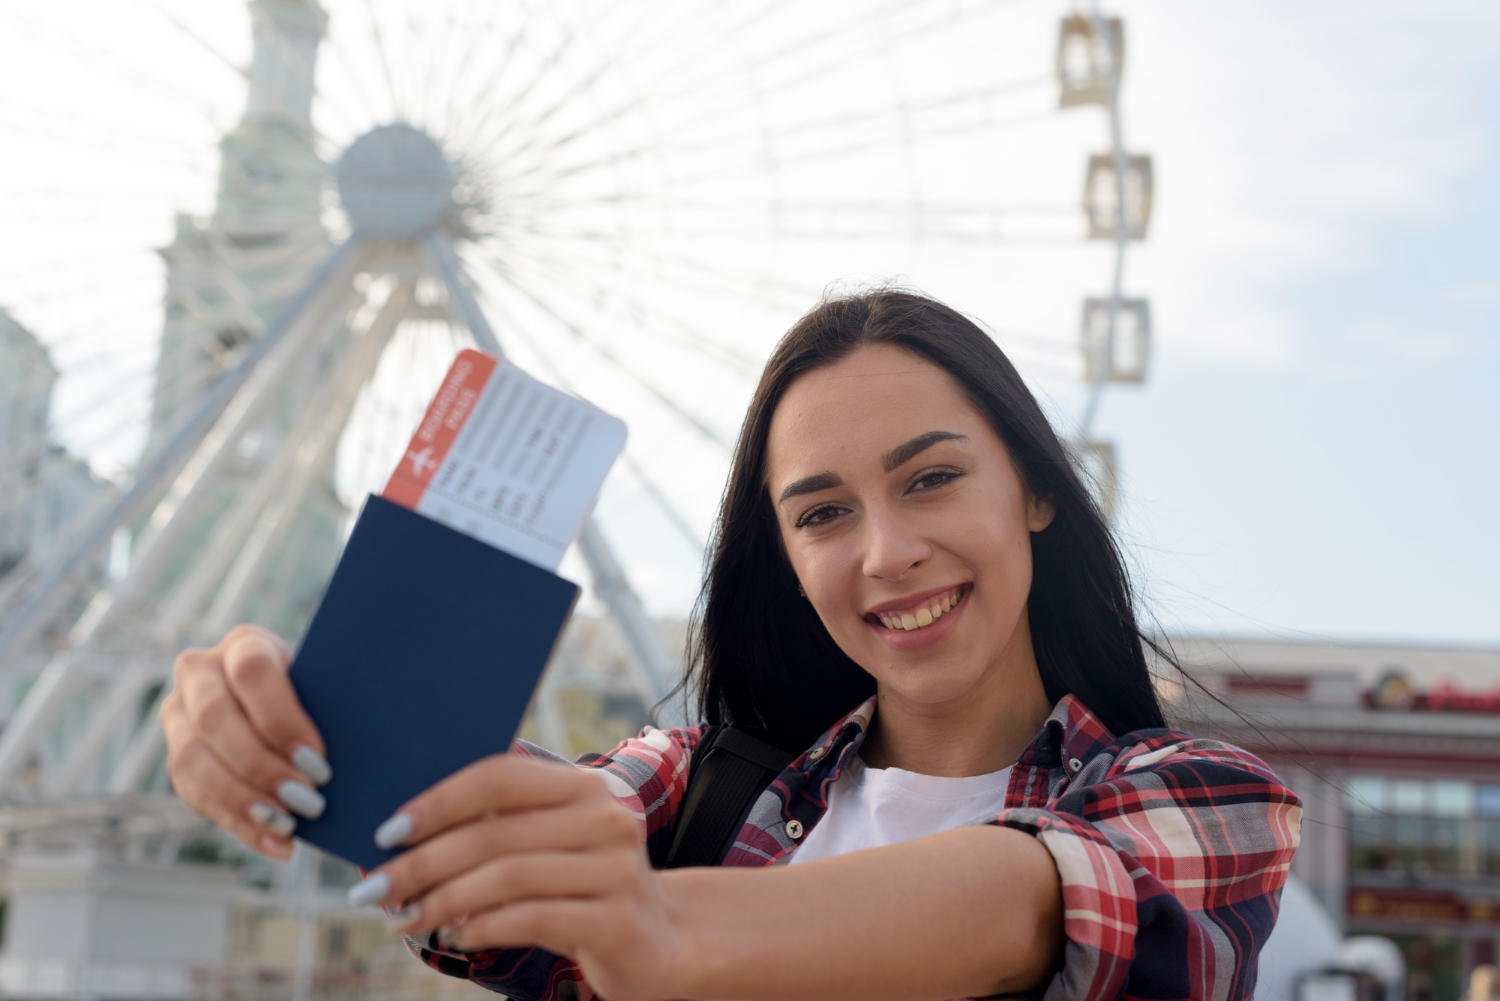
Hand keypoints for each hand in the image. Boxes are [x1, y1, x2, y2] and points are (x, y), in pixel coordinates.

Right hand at [161, 623, 330, 859]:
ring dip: (244, 800)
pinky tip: (279, 845)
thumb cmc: (322, 695)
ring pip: (193, 760)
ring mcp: (179, 716)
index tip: (319, 759)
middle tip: (310, 801)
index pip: (252, 671)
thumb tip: (367, 739)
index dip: (282, 718)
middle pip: (216, 718)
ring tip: (291, 826)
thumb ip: (334, 704)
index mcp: (244, 644)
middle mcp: (200, 673)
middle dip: (263, 767)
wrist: (290, 707)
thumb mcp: (327, 687)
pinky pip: (196, 797)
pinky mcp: (177, 759)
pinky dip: (241, 825)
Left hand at [356, 754, 688, 1000]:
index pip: (501, 777)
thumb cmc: (581, 889)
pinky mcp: (617, 920)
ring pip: (507, 876)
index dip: (439, 801)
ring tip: (406, 919)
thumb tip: (402, 835)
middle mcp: (607, 817)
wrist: (660, 943)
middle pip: (495, 832)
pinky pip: (531, 918)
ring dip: (443, 900)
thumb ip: (499, 828)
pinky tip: (456, 936)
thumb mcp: (551, 845)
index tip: (387, 832)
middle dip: (422, 863)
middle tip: (374, 890)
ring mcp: (617, 869)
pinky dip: (482, 927)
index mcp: (585, 785)